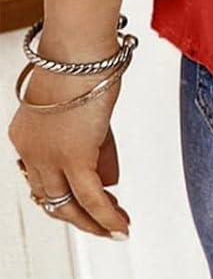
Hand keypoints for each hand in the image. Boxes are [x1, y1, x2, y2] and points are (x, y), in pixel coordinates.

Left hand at [7, 59, 130, 239]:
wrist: (78, 49)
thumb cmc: (82, 61)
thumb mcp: (82, 107)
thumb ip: (91, 141)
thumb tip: (109, 174)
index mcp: (25, 135)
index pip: (39, 178)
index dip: (62, 193)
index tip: (82, 200)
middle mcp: (30, 152)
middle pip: (51, 199)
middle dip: (77, 217)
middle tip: (100, 224)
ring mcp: (49, 158)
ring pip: (68, 207)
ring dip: (93, 223)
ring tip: (115, 229)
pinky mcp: (74, 158)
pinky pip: (91, 198)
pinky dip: (107, 216)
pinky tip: (121, 225)